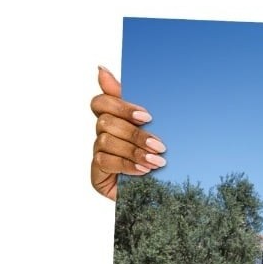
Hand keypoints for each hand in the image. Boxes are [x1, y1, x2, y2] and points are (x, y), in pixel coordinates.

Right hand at [90, 66, 165, 200]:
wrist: (166, 194)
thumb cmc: (160, 157)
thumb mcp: (157, 128)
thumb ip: (136, 102)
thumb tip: (103, 69)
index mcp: (116, 119)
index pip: (101, 102)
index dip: (120, 105)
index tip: (147, 116)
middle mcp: (103, 134)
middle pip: (105, 121)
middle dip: (135, 133)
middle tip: (160, 144)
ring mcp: (98, 153)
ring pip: (105, 141)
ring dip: (134, 150)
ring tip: (157, 162)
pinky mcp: (97, 174)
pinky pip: (104, 161)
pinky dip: (127, 165)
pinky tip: (143, 171)